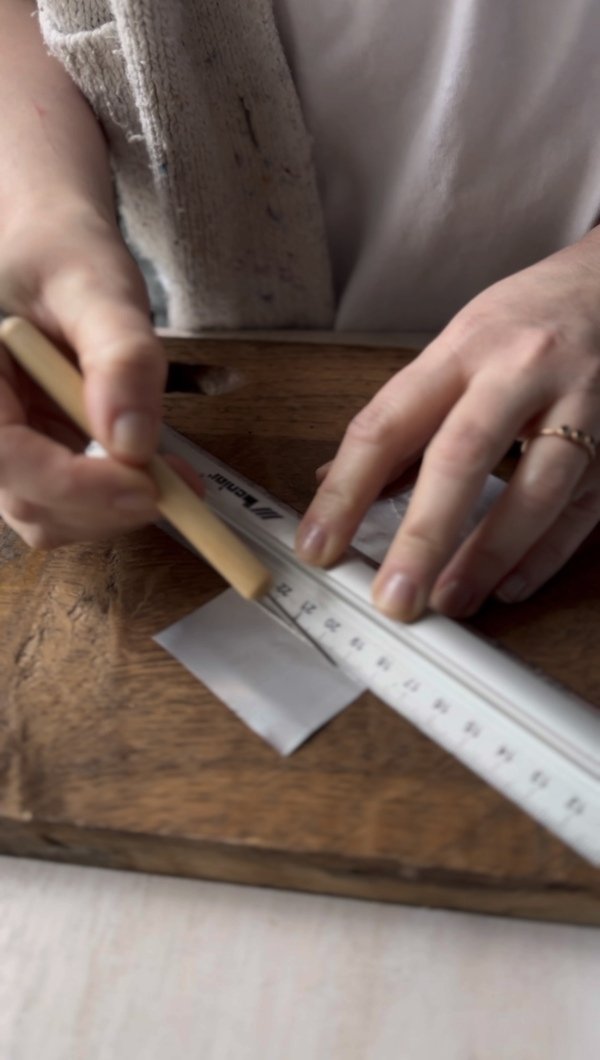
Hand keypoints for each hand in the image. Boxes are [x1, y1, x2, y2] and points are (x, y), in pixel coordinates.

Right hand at [0, 206, 166, 547]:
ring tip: (168, 471)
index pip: (7, 460)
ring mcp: (5, 448)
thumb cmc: (64, 254)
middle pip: (28, 503)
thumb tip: (134, 441)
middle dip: (105, 504)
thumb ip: (120, 358)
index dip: (74, 486)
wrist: (55, 250)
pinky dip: (115, 500)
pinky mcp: (33, 458)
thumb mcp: (98, 288)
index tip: (146, 486)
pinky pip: (69, 505)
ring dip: (114, 508)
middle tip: (178, 484)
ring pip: (49, 516)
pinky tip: (150, 468)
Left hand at [296, 234, 599, 619]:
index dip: (346, 491)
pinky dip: (546, 554)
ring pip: (536, 489)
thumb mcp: (457, 347)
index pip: (389, 424)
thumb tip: (334, 480)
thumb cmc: (527, 320)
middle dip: (422, 534)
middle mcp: (521, 371)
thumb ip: (404, 416)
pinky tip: (510, 587)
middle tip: (392, 597)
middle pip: (462, 456)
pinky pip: (583, 509)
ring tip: (448, 600)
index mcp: (464, 347)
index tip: (317, 546)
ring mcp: (581, 406)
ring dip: (488, 555)